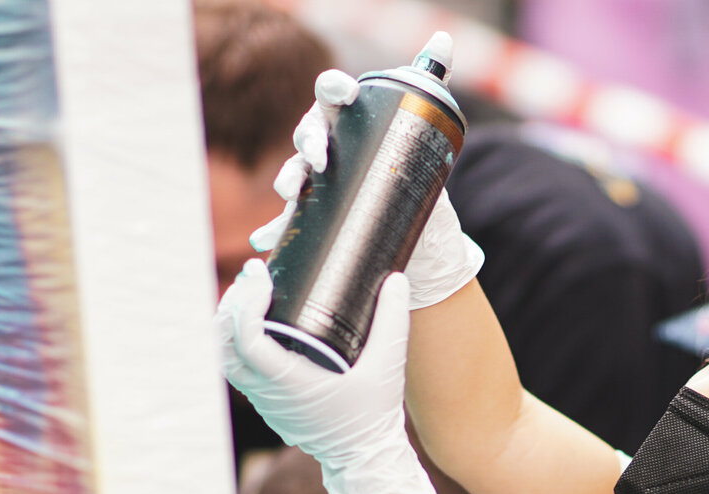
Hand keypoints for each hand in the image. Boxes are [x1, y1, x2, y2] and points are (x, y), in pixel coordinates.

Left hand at [216, 259, 442, 493]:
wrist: (365, 458)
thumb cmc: (374, 414)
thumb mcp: (388, 366)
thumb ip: (393, 320)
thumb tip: (396, 279)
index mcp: (290, 382)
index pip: (247, 340)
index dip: (245, 304)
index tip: (263, 278)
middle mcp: (268, 393)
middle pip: (224, 344)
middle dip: (232, 304)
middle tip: (254, 276)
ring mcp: (263, 401)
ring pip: (226, 356)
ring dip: (232, 322)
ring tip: (252, 293)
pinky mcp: (267, 404)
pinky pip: (239, 367)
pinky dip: (240, 340)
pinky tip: (260, 320)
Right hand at [249, 68, 483, 309]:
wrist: (408, 215)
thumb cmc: (402, 159)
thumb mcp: (420, 126)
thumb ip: (429, 81)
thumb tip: (444, 39)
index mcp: (345, 116)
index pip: (331, 93)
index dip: (334, 90)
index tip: (347, 94)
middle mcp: (325, 143)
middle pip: (308, 132)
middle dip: (310, 140)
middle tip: (321, 156)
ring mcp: (316, 179)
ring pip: (294, 173)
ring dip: (287, 179)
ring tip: (290, 192)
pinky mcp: (315, 213)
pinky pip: (288, 221)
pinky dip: (273, 230)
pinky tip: (264, 239)